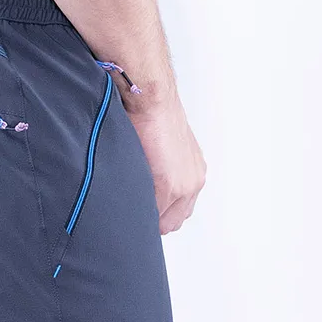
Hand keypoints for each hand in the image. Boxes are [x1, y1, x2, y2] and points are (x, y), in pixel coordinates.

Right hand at [128, 97, 205, 234]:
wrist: (151, 98)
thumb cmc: (152, 114)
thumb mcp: (166, 147)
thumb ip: (164, 171)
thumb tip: (147, 186)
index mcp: (194, 172)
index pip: (179, 211)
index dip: (159, 214)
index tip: (143, 210)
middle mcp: (194, 181)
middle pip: (173, 222)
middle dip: (154, 220)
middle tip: (135, 210)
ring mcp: (184, 186)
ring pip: (164, 222)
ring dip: (147, 217)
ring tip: (131, 203)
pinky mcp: (169, 186)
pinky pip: (153, 214)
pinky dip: (139, 210)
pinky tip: (127, 197)